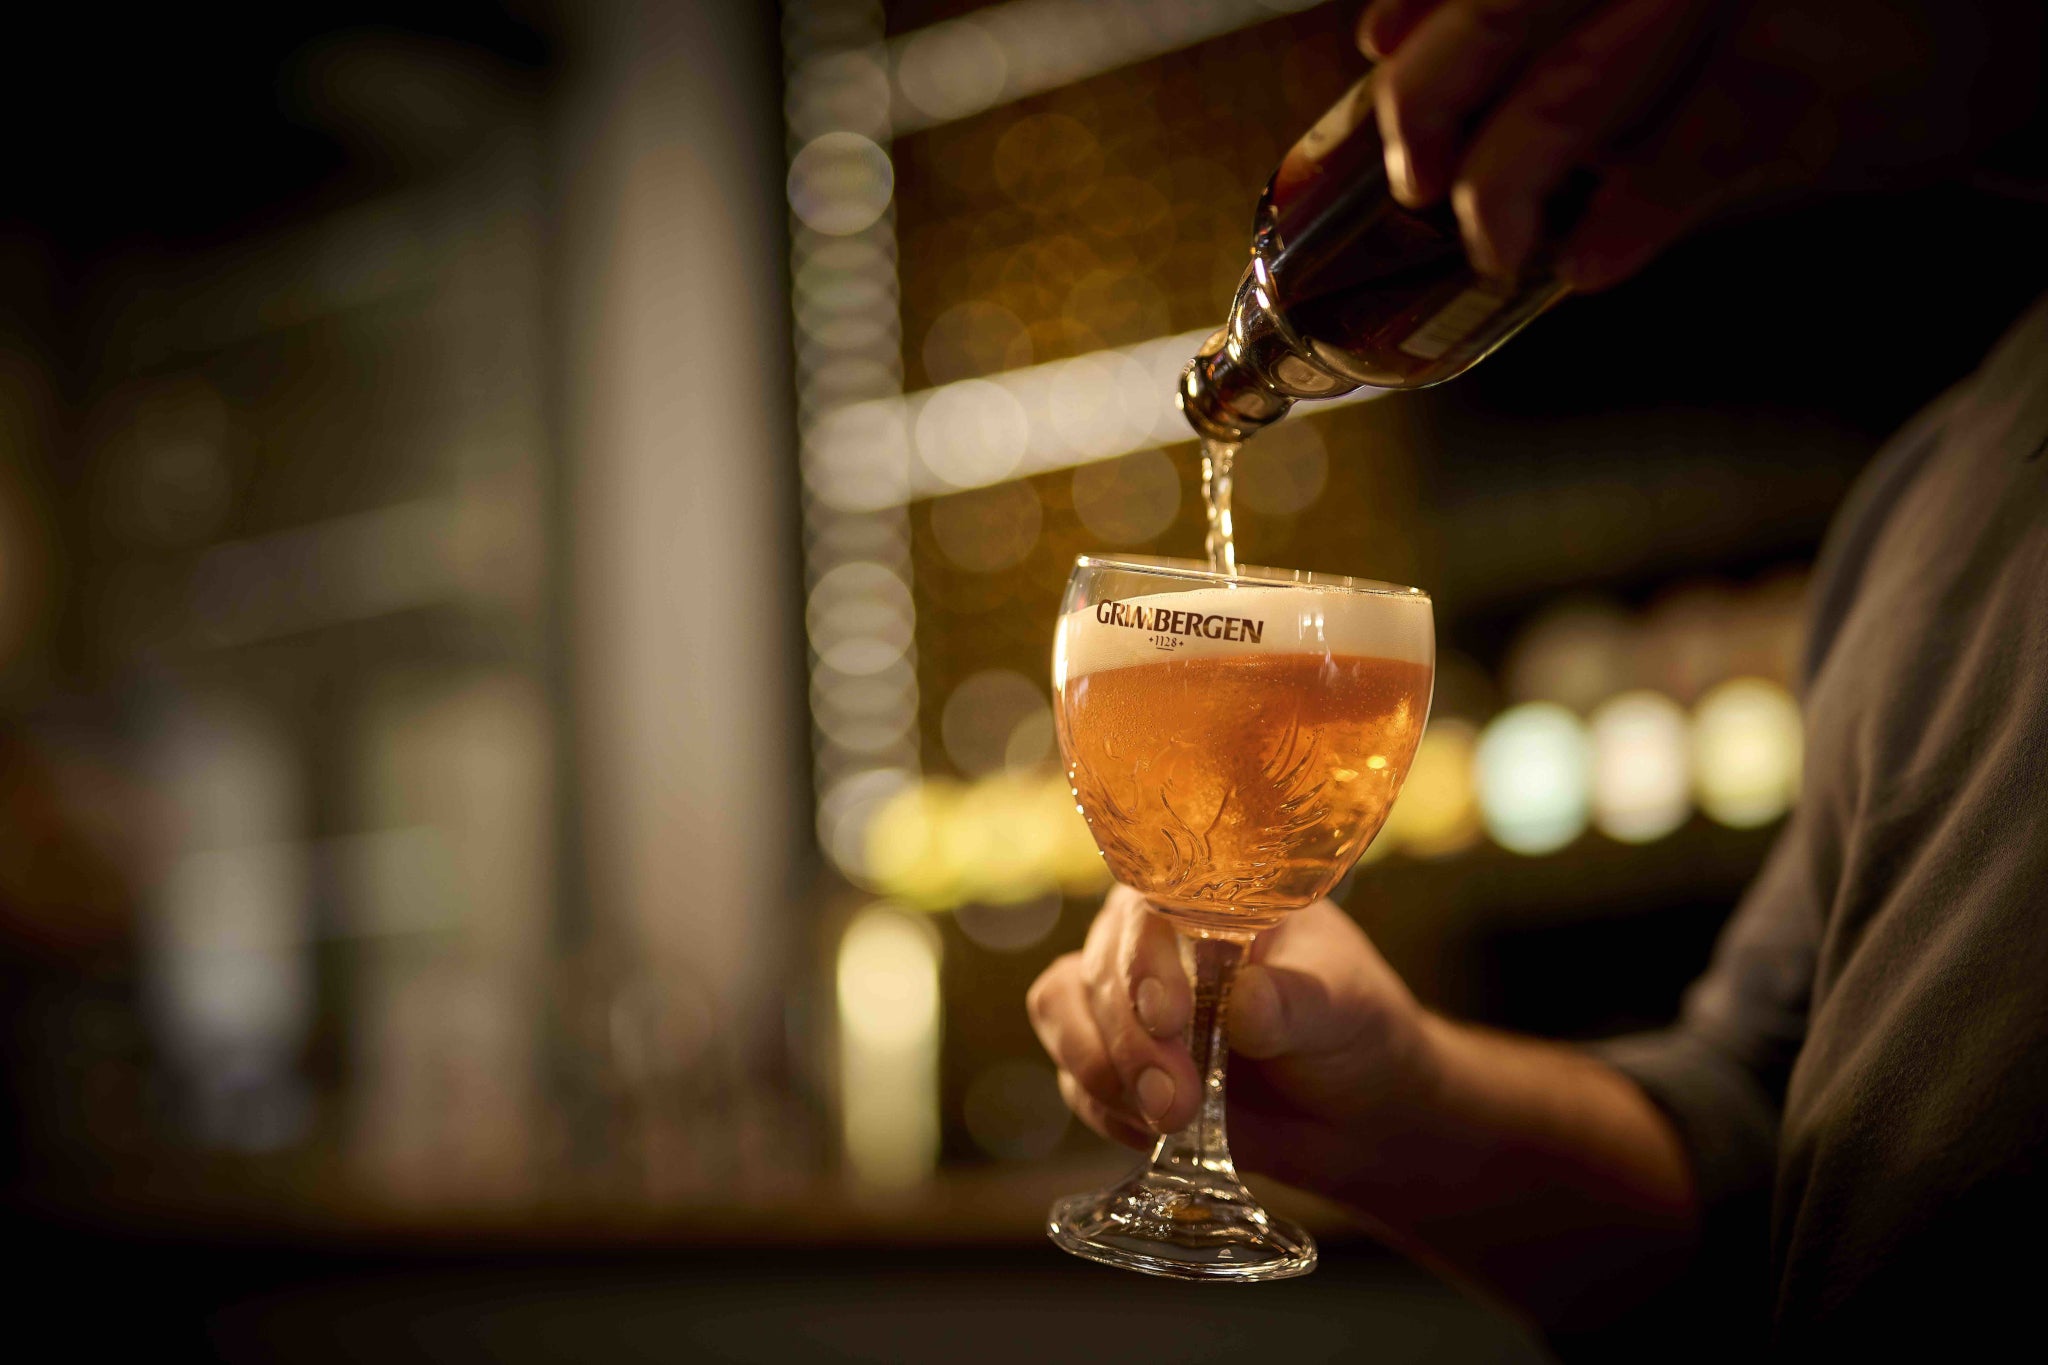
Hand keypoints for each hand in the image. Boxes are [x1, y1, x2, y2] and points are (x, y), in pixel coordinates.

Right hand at [1027, 884, 1437, 1189]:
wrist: (1358, 1114)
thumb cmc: (1356, 1032)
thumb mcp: (1346, 1008)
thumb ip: (1297, 1002)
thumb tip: (1244, 1002)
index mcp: (1208, 898)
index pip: (1151, 906)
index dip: (1144, 959)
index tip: (1167, 1016)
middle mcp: (1154, 938)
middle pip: (1099, 964)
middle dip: (1126, 1038)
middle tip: (1173, 1100)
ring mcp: (1125, 999)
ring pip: (1062, 1010)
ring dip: (1100, 1070)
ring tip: (1166, 1121)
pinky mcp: (1113, 1062)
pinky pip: (1074, 1078)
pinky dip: (1105, 1108)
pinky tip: (1159, 1134)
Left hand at [1357, 0, 2042, 287]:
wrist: (1992, 34)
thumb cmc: (1803, 18)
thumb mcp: (1663, 1)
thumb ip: (1544, 19)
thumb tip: (1387, 38)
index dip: (1414, 29)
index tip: (1364, 83)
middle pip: (1501, 18)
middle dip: (1430, 114)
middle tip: (1418, 185)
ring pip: (1572, 92)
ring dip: (1508, 189)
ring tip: (1502, 248)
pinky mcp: (1810, 69)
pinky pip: (1690, 146)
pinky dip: (1624, 218)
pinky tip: (1585, 265)